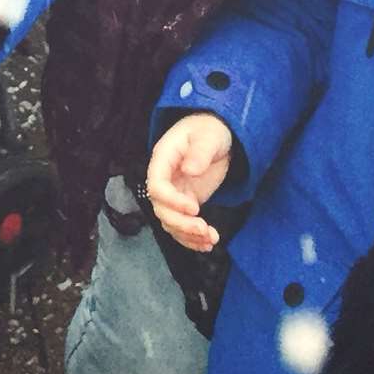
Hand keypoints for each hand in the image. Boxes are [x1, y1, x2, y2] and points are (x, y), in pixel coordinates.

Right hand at [147, 112, 232, 252]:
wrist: (217, 135)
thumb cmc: (209, 129)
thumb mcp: (209, 136)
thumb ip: (200, 152)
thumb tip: (189, 170)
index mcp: (163, 159)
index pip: (156, 186)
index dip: (172, 200)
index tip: (194, 208)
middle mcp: (164, 179)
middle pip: (161, 209)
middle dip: (181, 224)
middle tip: (204, 229)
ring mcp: (174, 193)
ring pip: (170, 222)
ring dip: (188, 235)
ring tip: (210, 239)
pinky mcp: (185, 203)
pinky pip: (182, 225)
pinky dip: (192, 238)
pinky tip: (208, 244)